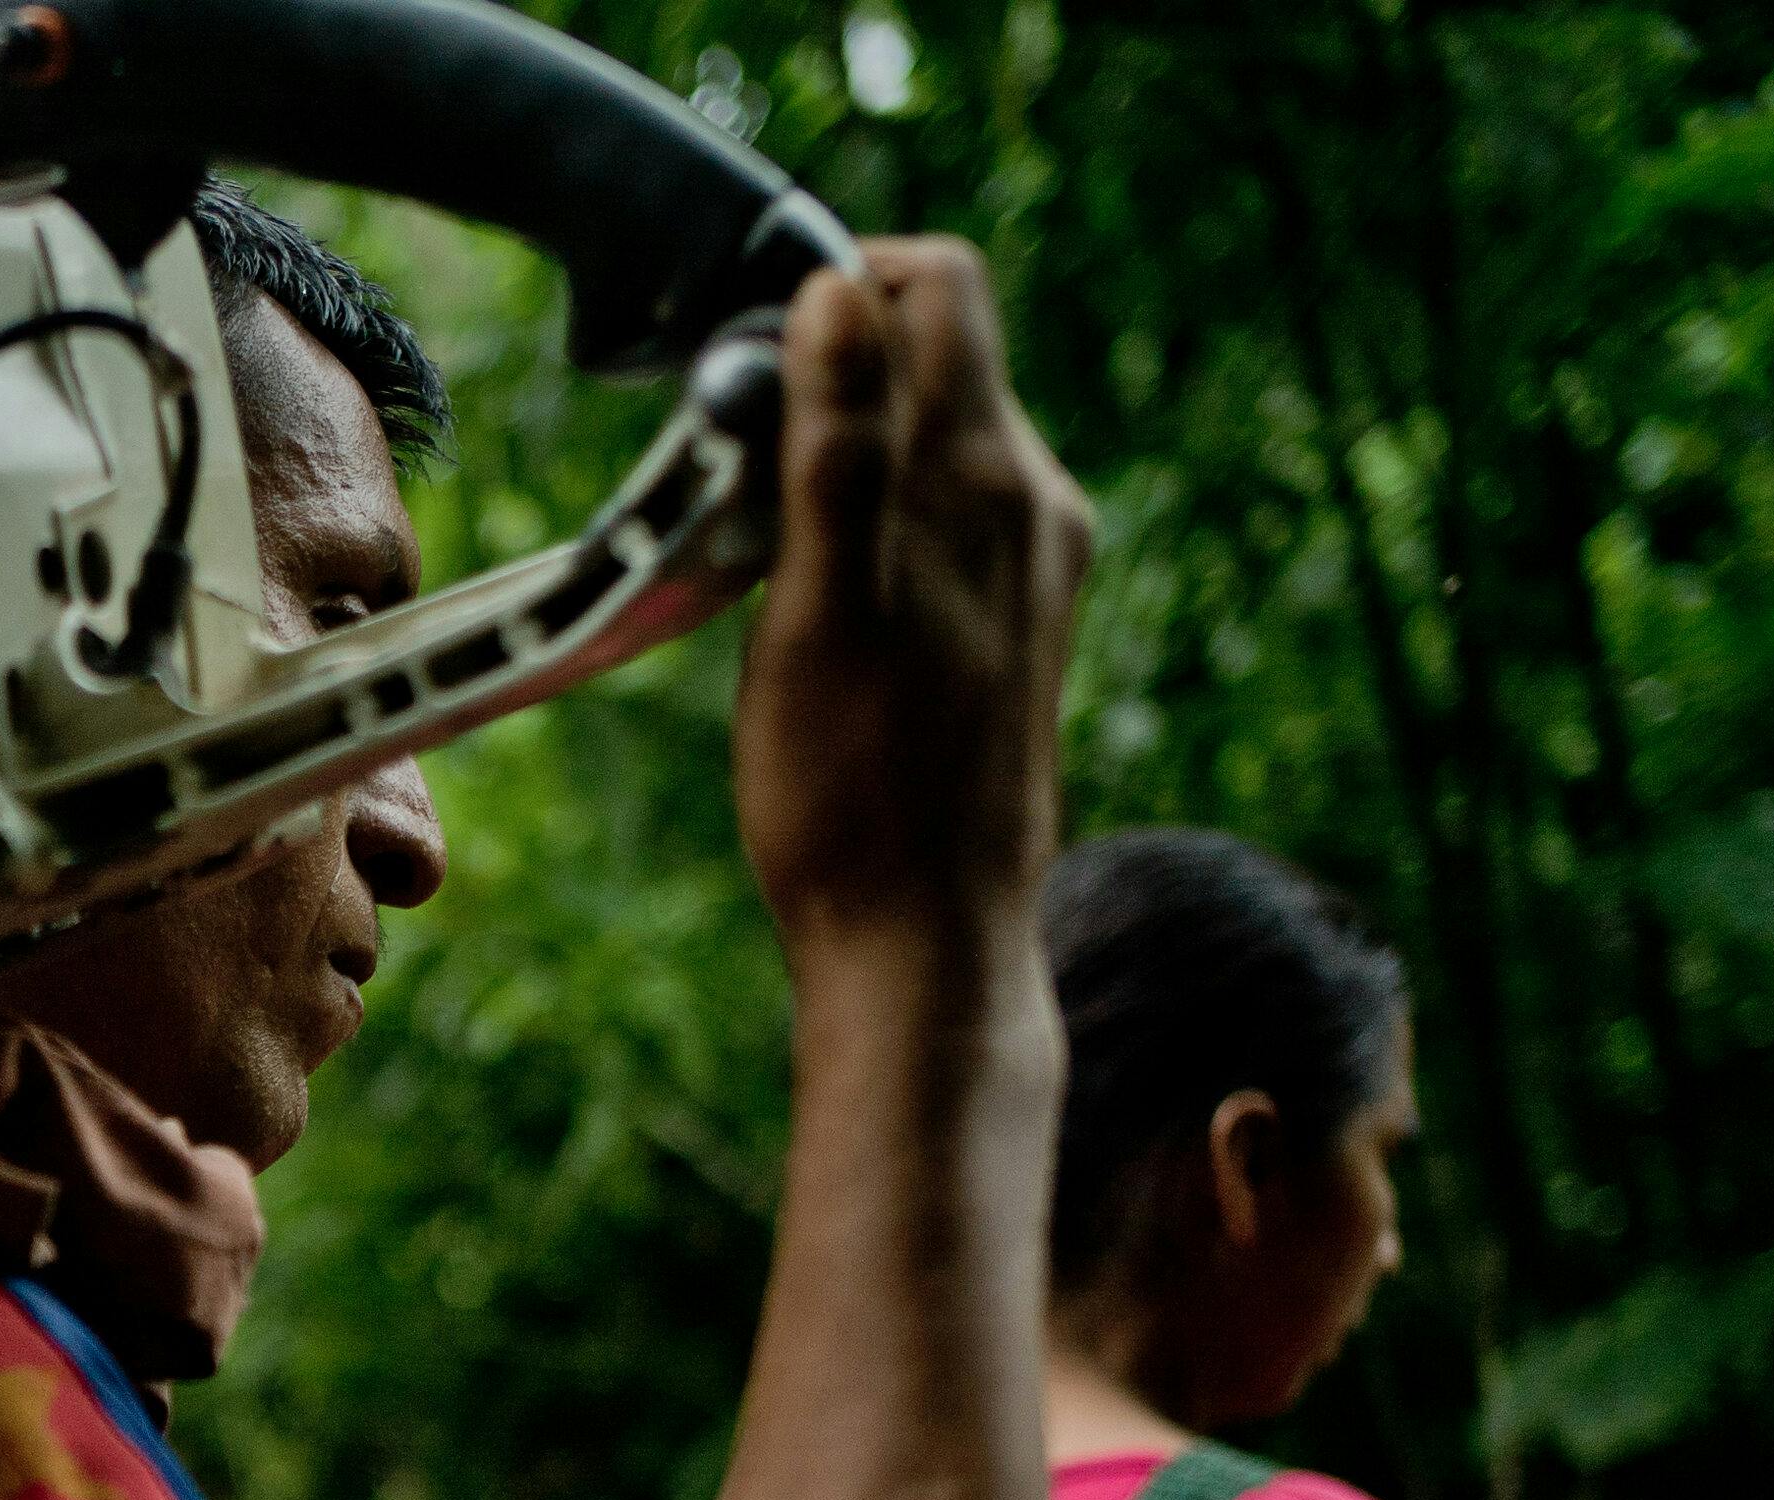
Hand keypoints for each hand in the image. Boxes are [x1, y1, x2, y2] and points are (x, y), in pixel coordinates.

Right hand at [732, 238, 1093, 970]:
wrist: (926, 942)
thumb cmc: (852, 794)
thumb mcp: (817, 610)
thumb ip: (833, 447)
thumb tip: (832, 295)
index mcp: (987, 479)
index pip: (940, 286)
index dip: (842, 283)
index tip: (750, 353)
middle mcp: (1035, 502)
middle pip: (940, 352)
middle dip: (833, 369)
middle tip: (736, 462)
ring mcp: (1037, 561)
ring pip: (941, 435)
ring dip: (849, 449)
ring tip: (767, 545)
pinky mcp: (1021, 617)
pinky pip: (948, 512)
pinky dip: (880, 515)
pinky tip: (822, 600)